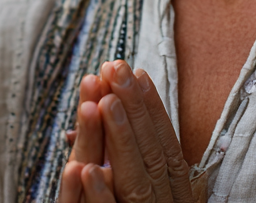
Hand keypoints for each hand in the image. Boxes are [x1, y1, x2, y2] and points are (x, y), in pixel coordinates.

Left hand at [56, 60, 202, 202]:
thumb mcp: (135, 188)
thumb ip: (124, 158)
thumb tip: (102, 110)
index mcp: (171, 191)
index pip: (165, 144)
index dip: (152, 108)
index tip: (138, 71)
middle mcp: (163, 202)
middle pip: (150, 152)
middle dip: (133, 108)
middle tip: (115, 67)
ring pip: (132, 179)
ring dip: (119, 139)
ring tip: (104, 102)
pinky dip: (98, 193)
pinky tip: (84, 168)